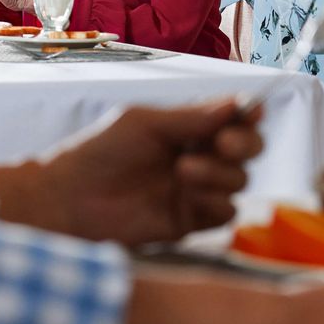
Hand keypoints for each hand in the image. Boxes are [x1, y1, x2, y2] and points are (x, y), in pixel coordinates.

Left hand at [0, 99, 263, 245]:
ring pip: (239, 180)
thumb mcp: (144, 124)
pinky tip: (189, 196)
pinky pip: (225, 212)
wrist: (72, 199)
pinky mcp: (190, 220)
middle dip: (244, 143)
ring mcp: (195, 189)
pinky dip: (216, 202)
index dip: (248, 114)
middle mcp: (197, 155)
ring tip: (183, 170)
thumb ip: (190, 117)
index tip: (252, 112)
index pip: (232, 118)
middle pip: (248, 148)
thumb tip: (236, 103)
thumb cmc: (100, 151)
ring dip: (221, 173)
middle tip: (223, 143)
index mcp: (186, 127)